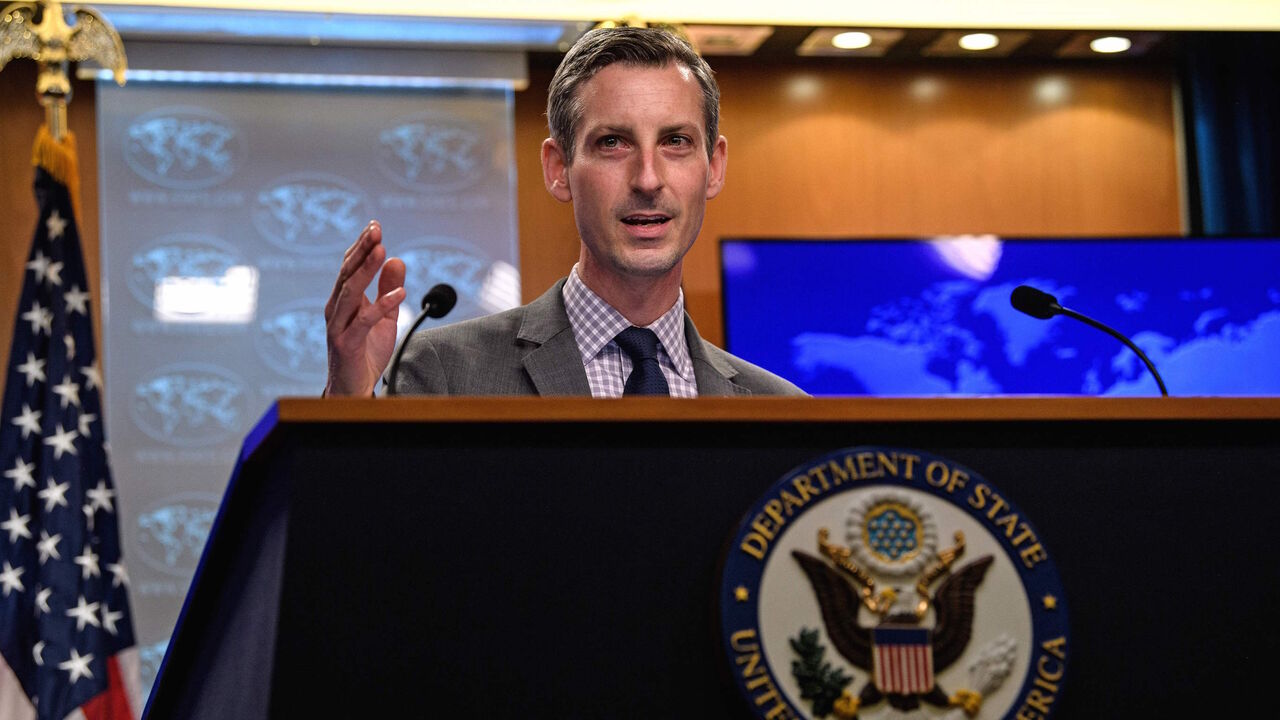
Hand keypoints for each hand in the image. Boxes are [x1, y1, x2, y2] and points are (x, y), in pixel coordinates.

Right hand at [324, 221, 405, 395]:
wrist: (354, 388)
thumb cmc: (365, 351)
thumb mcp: (384, 317)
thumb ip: (387, 289)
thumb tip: (397, 259)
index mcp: (343, 299)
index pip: (350, 266)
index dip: (362, 246)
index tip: (375, 225)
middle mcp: (336, 308)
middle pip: (348, 273)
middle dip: (362, 249)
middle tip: (375, 228)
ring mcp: (338, 326)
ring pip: (351, 292)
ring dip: (366, 270)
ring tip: (382, 250)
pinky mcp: (346, 344)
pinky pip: (364, 321)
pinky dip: (382, 305)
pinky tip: (401, 294)